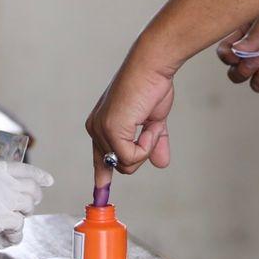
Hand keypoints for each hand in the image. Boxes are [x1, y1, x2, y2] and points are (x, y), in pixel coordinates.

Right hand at [0, 160, 52, 246]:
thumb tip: (5, 185)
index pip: (26, 169)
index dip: (39, 175)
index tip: (48, 180)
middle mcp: (5, 181)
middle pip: (32, 189)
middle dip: (34, 197)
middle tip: (28, 205)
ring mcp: (5, 199)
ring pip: (28, 206)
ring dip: (24, 214)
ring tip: (14, 218)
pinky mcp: (2, 218)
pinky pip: (19, 225)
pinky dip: (16, 231)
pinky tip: (10, 232)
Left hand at [86, 53, 174, 187]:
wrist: (152, 66)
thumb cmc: (152, 87)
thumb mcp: (153, 121)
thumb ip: (154, 144)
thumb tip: (162, 163)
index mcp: (101, 124)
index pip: (101, 157)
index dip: (103, 175)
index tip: (100, 191)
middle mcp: (96, 128)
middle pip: (119, 166)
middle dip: (142, 153)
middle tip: (151, 127)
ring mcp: (101, 130)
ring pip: (126, 165)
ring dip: (147, 146)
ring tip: (149, 121)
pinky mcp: (110, 130)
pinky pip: (131, 157)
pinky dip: (147, 145)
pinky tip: (147, 124)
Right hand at [215, 0, 258, 97]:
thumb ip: (255, 34)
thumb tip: (236, 51)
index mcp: (247, 37)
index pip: (227, 53)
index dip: (227, 57)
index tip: (235, 54)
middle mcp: (258, 55)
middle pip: (237, 74)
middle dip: (243, 72)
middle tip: (255, 61)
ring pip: (257, 85)